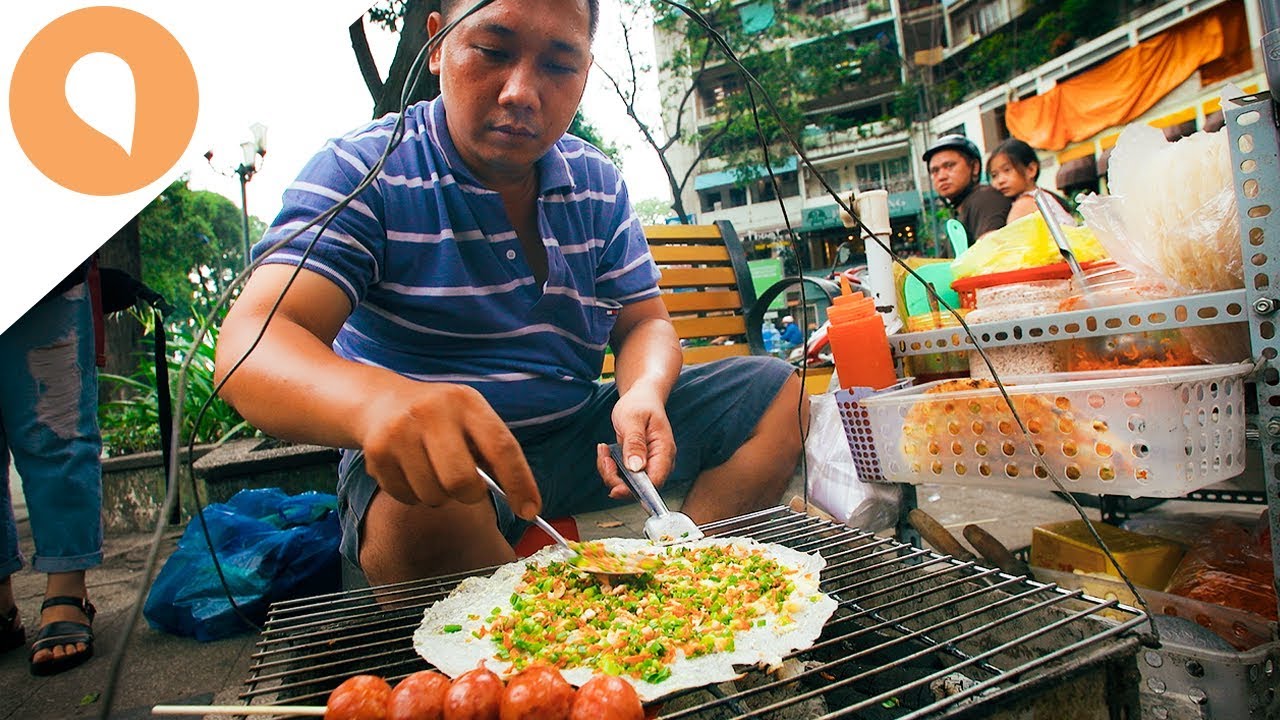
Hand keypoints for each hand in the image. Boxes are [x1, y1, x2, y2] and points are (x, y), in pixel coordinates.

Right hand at [357, 380, 540, 518]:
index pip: (501, 446)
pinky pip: (406, 497)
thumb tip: (523, 500)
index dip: (519, 482)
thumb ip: (492, 452)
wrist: (381, 401)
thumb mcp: (469, 418)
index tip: (530, 510)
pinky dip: (413, 495)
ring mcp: (401, 432)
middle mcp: (433, 412)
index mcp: (466, 402)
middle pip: (461, 481)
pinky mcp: (376, 453)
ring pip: (433, 495)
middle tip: (465, 487)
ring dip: (439, 495)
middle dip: (469, 495)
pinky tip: (410, 471)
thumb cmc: (439, 418)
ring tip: (433, 472)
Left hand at [597, 383, 673, 498]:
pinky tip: (605, 450)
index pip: (655, 482)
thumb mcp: (634, 419)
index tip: (615, 488)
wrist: (641, 397)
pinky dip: (610, 468)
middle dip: (617, 479)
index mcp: (664, 451)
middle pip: (640, 488)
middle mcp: (659, 462)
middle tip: (604, 459)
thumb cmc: (641, 404)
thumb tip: (636, 467)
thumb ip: (635, 443)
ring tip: (603, 450)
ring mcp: (648, 464)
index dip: (636, 490)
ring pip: (628, 484)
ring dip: (610, 473)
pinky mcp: (637, 465)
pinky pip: (622, 476)